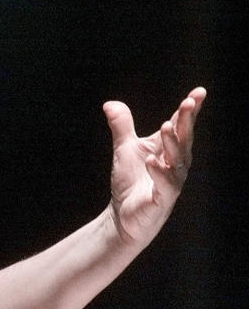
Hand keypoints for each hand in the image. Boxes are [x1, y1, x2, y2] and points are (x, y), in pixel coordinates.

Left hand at [103, 86, 205, 245]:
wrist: (122, 216)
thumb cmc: (130, 182)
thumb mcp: (125, 149)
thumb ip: (122, 126)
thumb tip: (109, 104)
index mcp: (169, 149)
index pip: (182, 126)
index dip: (190, 110)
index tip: (199, 92)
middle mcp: (176, 163)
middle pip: (184, 139)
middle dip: (186, 122)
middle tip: (187, 104)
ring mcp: (171, 182)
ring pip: (177, 160)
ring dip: (173, 143)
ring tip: (165, 127)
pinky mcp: (162, 199)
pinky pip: (165, 184)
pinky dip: (159, 171)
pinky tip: (151, 160)